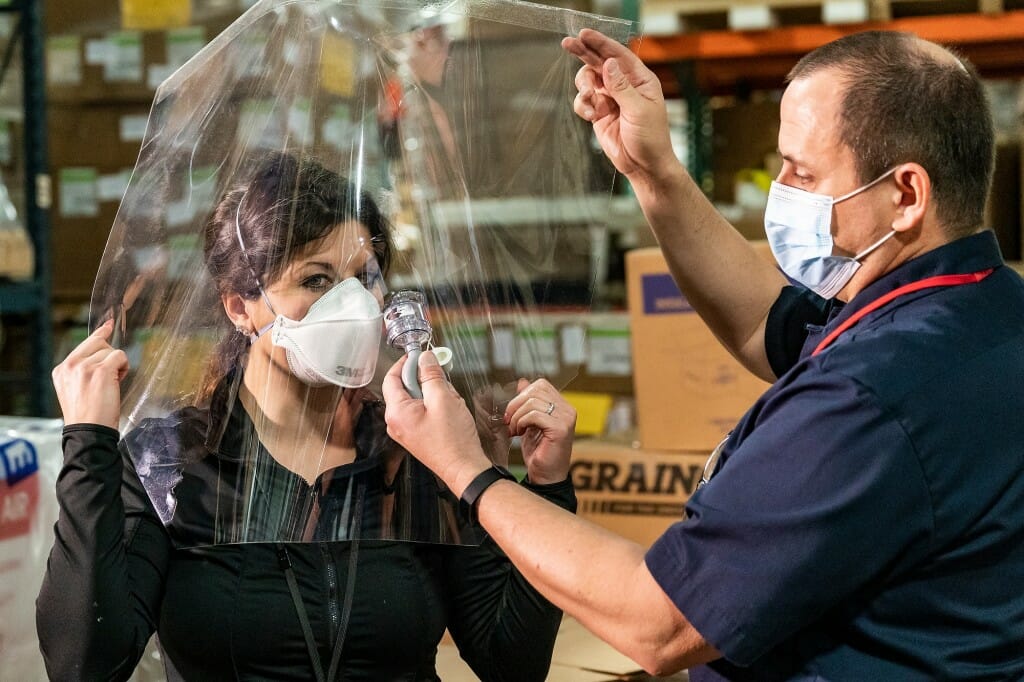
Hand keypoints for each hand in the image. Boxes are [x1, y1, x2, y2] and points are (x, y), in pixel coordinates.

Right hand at [51, 320, 129, 429]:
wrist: (88, 431)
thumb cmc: (88, 414)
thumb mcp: (75, 389)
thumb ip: (82, 371)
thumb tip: (103, 355)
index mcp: (62, 370)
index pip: (83, 344)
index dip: (99, 334)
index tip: (108, 325)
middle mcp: (70, 366)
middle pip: (98, 343)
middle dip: (110, 354)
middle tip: (113, 371)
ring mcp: (84, 367)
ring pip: (111, 351)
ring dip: (117, 365)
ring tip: (112, 384)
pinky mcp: (100, 371)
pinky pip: (119, 356)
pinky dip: (124, 366)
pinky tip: (118, 380)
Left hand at [382, 351, 491, 496]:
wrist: (463, 468)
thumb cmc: (453, 440)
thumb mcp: (444, 399)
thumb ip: (432, 375)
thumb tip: (425, 358)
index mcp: (396, 412)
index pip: (391, 378)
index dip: (405, 363)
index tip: (420, 355)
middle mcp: (396, 422)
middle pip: (404, 388)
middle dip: (424, 380)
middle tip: (442, 378)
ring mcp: (405, 430)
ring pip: (415, 399)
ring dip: (432, 393)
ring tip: (450, 401)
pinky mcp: (416, 435)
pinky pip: (421, 412)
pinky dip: (434, 406)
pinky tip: (449, 411)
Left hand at [504, 379, 575, 484]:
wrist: (545, 477)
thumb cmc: (538, 453)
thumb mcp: (529, 423)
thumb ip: (528, 403)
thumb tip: (522, 382)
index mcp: (562, 406)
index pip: (540, 385)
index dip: (522, 395)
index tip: (512, 412)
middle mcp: (568, 410)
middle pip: (535, 390)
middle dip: (516, 404)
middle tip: (508, 421)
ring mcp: (566, 419)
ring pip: (532, 402)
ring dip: (517, 416)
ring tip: (514, 430)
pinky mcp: (560, 429)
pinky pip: (534, 415)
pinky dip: (521, 423)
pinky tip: (519, 434)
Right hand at [561, 29, 675, 181]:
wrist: (644, 166)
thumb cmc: (651, 139)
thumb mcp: (638, 110)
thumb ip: (621, 87)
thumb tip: (608, 64)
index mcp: (640, 80)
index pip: (618, 55)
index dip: (601, 43)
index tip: (584, 35)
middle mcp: (624, 85)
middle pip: (599, 62)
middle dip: (584, 53)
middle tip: (568, 43)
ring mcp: (610, 99)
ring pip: (588, 81)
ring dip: (585, 89)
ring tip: (591, 100)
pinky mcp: (599, 113)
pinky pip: (583, 102)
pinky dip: (583, 107)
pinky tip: (592, 116)